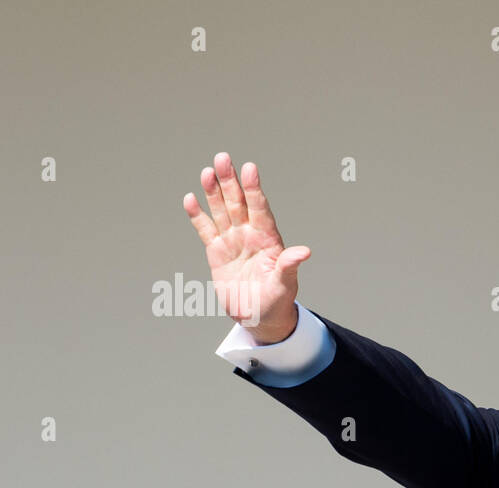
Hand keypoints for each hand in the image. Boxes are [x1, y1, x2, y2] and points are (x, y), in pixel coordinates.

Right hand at [182, 152, 309, 343]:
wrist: (258, 317)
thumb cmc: (276, 301)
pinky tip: (191, 199)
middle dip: (231, 182)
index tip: (250, 168)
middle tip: (223, 157)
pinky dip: (198, 216)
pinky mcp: (216, 252)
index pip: (260, 209)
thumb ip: (289, 266)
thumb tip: (304, 252)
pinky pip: (206, 230)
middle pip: (238, 203)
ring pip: (221, 211)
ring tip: (208, 171)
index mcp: (268, 240)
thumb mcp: (284, 285)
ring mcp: (232, 242)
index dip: (254, 189)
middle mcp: (250, 235)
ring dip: (214, 192)